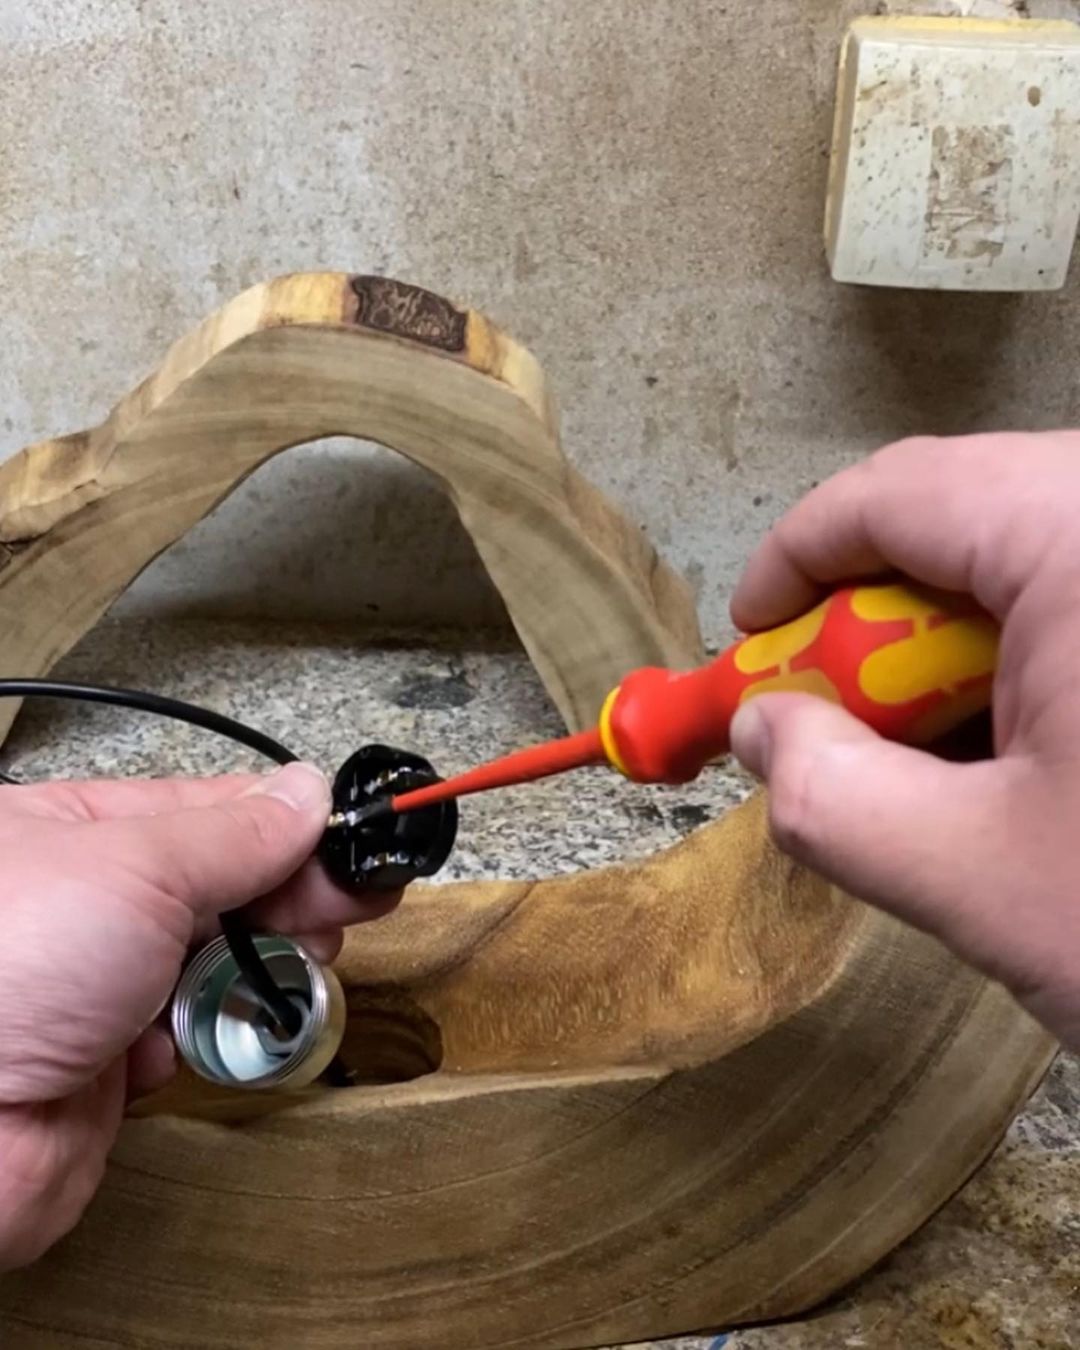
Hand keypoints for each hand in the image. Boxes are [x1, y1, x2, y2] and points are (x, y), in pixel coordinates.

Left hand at [0, 764, 395, 1269]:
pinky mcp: (106, 1062)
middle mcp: (85, 902)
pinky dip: (200, 1040)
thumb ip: (235, 833)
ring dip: (252, 973)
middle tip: (344, 913)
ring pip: (210, 963)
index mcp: (73, 829)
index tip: (353, 844)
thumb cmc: (10, 968)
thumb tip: (307, 791)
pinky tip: (186, 1043)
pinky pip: (186, 1035)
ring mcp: (95, 983)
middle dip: (285, 901)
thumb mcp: (139, 868)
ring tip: (284, 977)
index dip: (285, 827)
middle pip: (218, 887)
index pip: (205, 811)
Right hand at [728, 431, 1079, 1051]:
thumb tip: (758, 733)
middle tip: (835, 731)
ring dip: (957, 665)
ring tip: (943, 774)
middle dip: (878, 631)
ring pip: (1033, 572)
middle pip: (965, 525)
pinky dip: (1036, 680)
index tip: (749, 644)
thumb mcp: (980, 878)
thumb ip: (830, 797)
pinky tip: (1035, 773)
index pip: (897, 492)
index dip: (796, 561)